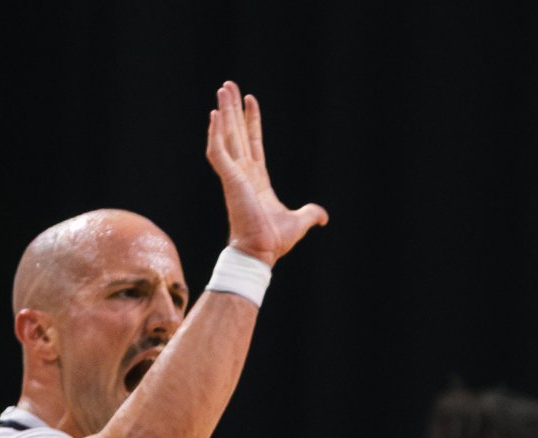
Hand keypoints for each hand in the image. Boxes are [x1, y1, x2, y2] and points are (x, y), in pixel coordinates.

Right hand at [204, 81, 327, 264]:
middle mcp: (243, 172)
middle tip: (227, 85)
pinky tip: (214, 115)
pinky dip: (214, 133)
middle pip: (237, 132)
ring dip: (223, 112)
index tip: (250, 100)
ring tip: (222, 89)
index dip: (251, 120)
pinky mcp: (228, 179)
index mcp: (257, 178)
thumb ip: (310, 214)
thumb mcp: (299, 222)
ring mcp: (234, 174)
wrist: (261, 252)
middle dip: (232, 108)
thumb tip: (323, 216)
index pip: (253, 142)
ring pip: (226, 135)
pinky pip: (218, 151)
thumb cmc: (274, 240)